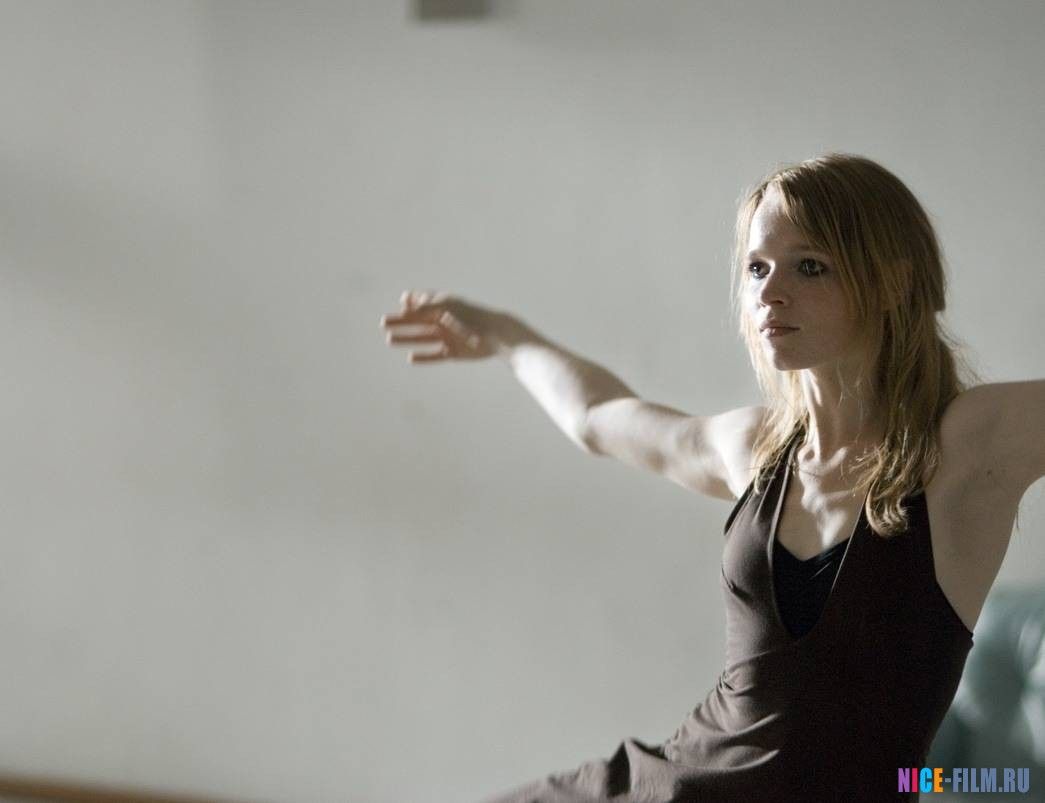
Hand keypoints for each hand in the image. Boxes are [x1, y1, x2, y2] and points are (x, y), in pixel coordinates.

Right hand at [380, 290, 512, 362]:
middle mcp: (444, 322)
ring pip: (423, 338)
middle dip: (401, 322)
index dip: (412, 302)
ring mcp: (448, 337)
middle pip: (418, 321)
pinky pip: (435, 355)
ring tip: (390, 340)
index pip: (424, 303)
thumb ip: (427, 304)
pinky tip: (411, 358)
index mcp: (445, 307)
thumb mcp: (447, 308)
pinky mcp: (454, 352)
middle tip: (383, 323)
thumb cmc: (473, 318)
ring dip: (407, 338)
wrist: (498, 337)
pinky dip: (424, 357)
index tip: (400, 303)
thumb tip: (405, 300)